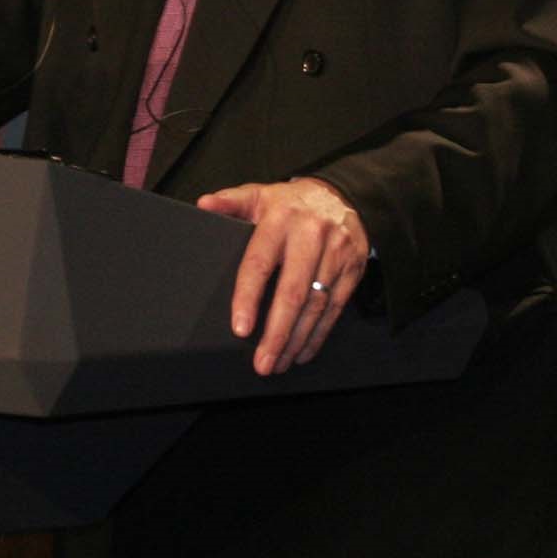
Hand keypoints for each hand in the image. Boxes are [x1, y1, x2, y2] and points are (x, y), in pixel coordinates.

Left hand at [196, 176, 369, 375]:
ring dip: (297, 340)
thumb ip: (230, 201)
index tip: (240, 328)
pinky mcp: (353, 269)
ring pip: (315, 305)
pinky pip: (336, 308)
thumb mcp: (258, 194)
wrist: (341, 196)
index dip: (249, 297)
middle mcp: (310, 237)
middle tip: (262, 362)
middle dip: (276, 332)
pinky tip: (303, 352)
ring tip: (278, 362)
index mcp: (279, 219)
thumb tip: (203, 205)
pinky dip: (319, 334)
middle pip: (292, 293)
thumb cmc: (289, 204)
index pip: (260, 263)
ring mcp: (335, 254)